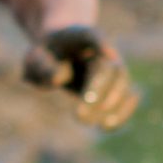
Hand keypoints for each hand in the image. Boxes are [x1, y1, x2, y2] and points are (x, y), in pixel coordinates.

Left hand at [22, 25, 139, 129]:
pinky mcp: (117, 86)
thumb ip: (41, 64)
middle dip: (98, 91)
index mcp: (81, 36)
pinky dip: (122, 112)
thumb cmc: (45, 54)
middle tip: (80, 114)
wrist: (60, 52)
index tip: (108, 54)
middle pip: (110, 68)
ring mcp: (114, 68)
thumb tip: (59, 79)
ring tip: (99, 125)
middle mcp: (103, 51)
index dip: (102, 44)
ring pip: (123, 84)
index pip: (92, 36)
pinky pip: (128, 98)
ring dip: (113, 106)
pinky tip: (109, 126)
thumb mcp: (35, 57)